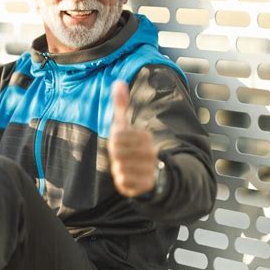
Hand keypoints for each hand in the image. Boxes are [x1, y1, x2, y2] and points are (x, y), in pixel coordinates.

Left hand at [108, 81, 157, 197]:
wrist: (155, 172)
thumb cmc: (134, 145)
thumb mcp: (127, 125)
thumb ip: (122, 105)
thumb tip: (118, 82)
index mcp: (146, 137)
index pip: (117, 136)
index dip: (115, 140)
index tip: (121, 142)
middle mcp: (150, 153)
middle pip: (116, 152)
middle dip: (116, 155)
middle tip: (122, 155)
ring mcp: (149, 170)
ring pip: (119, 168)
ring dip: (119, 168)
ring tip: (127, 165)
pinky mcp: (145, 186)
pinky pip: (123, 183)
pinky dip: (122, 180)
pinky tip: (129, 176)